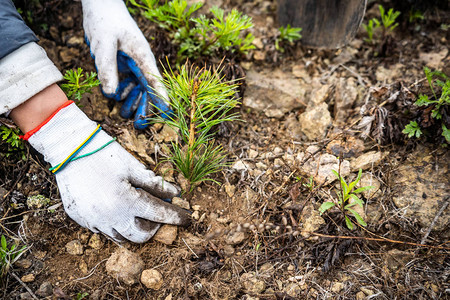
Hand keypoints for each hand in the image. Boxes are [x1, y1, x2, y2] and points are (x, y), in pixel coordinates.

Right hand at [20, 99, 189, 242]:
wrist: (68, 148)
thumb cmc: (104, 154)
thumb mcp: (133, 167)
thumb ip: (155, 184)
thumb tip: (175, 193)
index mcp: (126, 202)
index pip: (160, 215)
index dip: (176, 217)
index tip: (187, 218)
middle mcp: (110, 217)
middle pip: (140, 236)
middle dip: (153, 227)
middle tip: (156, 213)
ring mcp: (93, 221)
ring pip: (120, 237)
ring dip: (133, 227)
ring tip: (136, 211)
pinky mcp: (81, 219)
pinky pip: (103, 230)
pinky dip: (114, 223)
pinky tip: (116, 208)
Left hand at [81, 0, 169, 128]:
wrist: (100, 6)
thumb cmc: (105, 21)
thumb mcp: (104, 43)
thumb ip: (107, 68)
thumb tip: (111, 95)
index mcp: (143, 56)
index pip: (155, 81)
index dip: (161, 98)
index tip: (167, 113)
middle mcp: (140, 63)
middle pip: (148, 90)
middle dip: (146, 108)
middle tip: (140, 126)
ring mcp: (132, 64)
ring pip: (137, 89)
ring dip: (132, 103)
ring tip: (125, 115)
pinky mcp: (122, 65)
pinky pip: (125, 84)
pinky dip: (121, 93)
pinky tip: (116, 98)